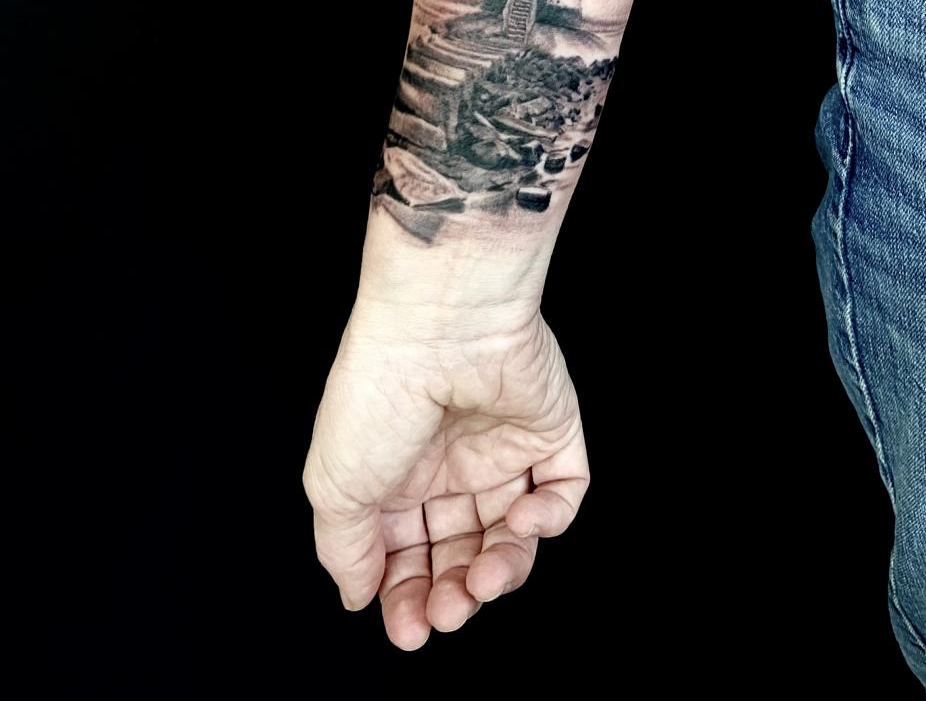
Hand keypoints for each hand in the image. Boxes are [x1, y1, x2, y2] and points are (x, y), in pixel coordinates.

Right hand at [302, 303, 588, 649]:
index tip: (408, 628)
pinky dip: (548, 521)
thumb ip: (345, 549)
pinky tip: (521, 521)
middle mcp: (449, 465)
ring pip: (512, 535)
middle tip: (447, 612)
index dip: (406, 597)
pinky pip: (561, 493)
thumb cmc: (379, 392)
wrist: (441, 325)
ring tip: (483, 581)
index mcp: (396, 476)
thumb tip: (357, 595)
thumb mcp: (336, 484)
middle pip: (460, 553)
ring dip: (501, 571)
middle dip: (454, 594)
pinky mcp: (549, 431)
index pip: (406, 556)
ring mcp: (501, 448)